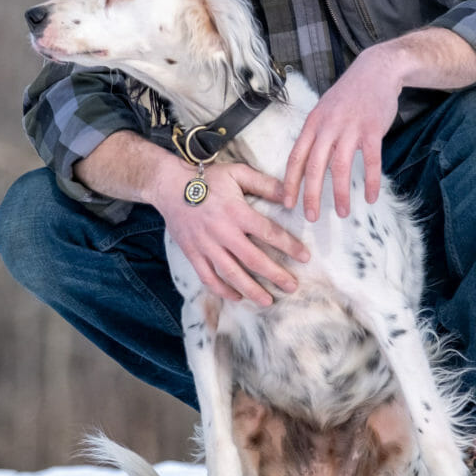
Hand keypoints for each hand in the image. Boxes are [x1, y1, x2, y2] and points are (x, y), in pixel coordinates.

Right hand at [155, 160, 310, 306]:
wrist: (170, 186)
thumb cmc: (208, 179)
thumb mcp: (238, 173)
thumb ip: (264, 184)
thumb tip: (290, 195)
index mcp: (237, 212)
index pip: (269, 232)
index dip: (289, 246)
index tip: (305, 257)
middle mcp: (223, 232)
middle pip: (253, 259)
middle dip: (275, 275)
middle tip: (292, 287)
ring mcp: (206, 246)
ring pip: (232, 274)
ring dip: (251, 290)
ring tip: (268, 301)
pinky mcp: (193, 254)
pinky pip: (208, 277)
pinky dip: (223, 290)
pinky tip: (237, 297)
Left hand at [282, 44, 401, 221]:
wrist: (376, 70)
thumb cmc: (349, 94)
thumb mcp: (324, 110)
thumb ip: (316, 134)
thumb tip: (305, 164)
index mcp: (313, 123)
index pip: (296, 157)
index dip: (290, 182)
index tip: (287, 204)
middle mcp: (327, 127)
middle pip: (313, 166)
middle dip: (310, 195)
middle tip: (311, 217)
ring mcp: (350, 128)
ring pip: (340, 167)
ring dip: (340, 193)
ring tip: (342, 213)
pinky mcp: (372, 130)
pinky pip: (371, 161)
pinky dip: (371, 182)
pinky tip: (370, 197)